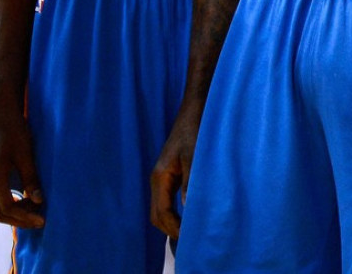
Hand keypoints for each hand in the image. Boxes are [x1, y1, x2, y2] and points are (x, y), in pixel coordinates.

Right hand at [0, 95, 44, 227]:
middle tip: (39, 220)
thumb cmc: (14, 129)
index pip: (7, 208)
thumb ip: (31, 179)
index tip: (42, 220)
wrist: (0, 110)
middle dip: (18, 220)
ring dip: (14, 212)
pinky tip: (26, 197)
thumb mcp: (26, 154)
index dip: (25, 217)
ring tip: (35, 209)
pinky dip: (10, 202)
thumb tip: (40, 202)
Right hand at [150, 107, 200, 236]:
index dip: (174, 228)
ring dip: (172, 222)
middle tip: (191, 238)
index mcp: (160, 177)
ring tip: (191, 230)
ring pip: (160, 209)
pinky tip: (189, 214)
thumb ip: (191, 182)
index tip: (190, 237)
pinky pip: (166, 200)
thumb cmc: (194, 131)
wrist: (193, 112)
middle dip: (171, 229)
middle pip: (157, 215)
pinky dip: (174, 212)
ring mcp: (162, 177)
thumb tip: (189, 207)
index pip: (162, 212)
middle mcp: (157, 179)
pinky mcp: (169, 175)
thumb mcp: (194, 157)